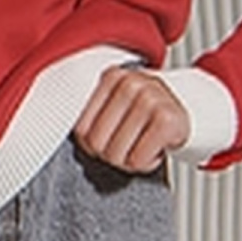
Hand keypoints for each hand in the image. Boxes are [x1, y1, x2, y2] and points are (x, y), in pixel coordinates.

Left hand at [72, 64, 189, 173]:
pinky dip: (148, 163)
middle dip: (113, 154)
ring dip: (131, 160)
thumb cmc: (146, 115)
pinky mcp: (166, 120)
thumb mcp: (117, 105)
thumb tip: (51, 133)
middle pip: (97, 145)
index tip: (111, 138)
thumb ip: (90, 114)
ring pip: (117, 155)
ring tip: (144, 144)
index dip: (94, 145)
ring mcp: (150, 99)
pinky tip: (157, 147)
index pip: (81, 130)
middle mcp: (129, 83)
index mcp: (111, 77)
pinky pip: (139, 160)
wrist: (190, 112)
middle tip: (131, 144)